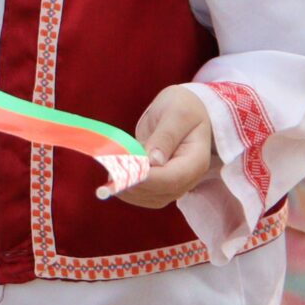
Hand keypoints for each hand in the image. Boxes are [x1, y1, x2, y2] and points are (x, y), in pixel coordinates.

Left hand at [115, 84, 217, 209]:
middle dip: (134, 185)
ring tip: (109, 176)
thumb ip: (166, 136)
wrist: (185, 109)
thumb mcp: (177, 114)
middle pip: (161, 192)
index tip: (123, 171)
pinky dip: (129, 189)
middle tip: (109, 174)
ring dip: (129, 190)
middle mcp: (188, 176)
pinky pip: (146, 194)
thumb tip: (154, 161)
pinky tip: (115, 177)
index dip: (147, 178)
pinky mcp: (161, 181)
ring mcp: (175, 181)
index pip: (173, 178)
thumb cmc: (183, 106)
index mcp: (195, 160)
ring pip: (152, 197)